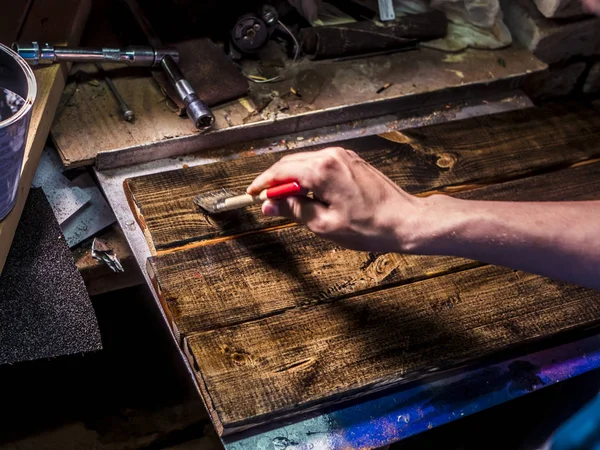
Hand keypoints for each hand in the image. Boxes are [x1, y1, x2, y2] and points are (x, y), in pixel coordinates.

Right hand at [247, 147, 428, 252]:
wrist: (405, 220)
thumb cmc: (369, 227)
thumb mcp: (324, 224)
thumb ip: (294, 210)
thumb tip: (269, 205)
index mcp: (322, 169)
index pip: (281, 171)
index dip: (263, 183)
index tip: (252, 194)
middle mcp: (331, 155)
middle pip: (291, 163)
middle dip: (276, 181)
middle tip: (267, 202)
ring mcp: (344, 156)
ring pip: (306, 163)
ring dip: (293, 179)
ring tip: (287, 202)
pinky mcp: (352, 161)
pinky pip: (321, 164)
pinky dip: (309, 177)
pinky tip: (309, 195)